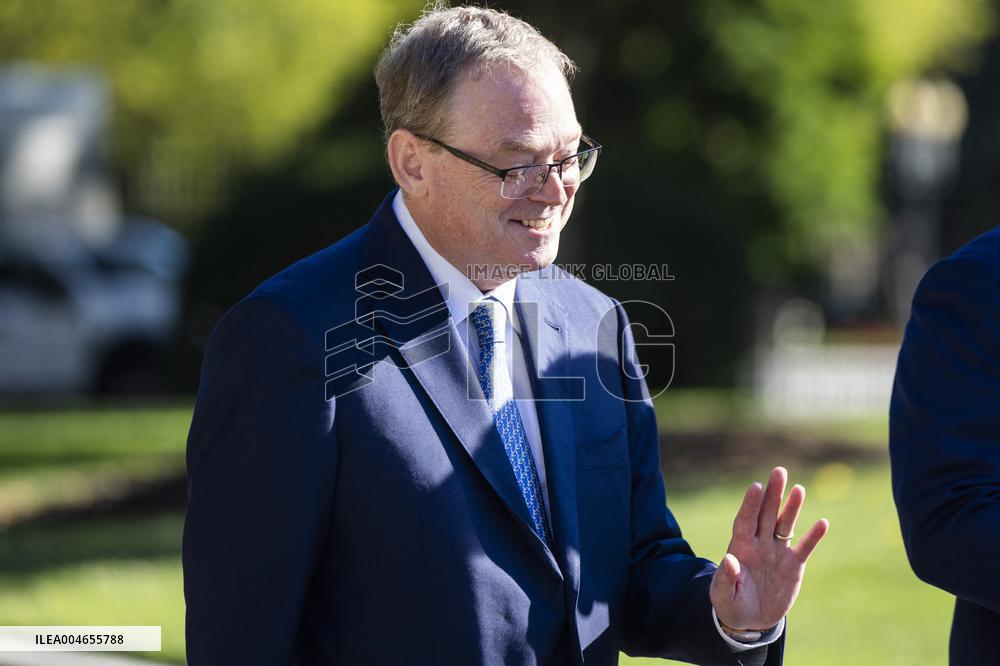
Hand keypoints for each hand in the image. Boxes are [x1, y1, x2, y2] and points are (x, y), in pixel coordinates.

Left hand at [709, 466, 828, 630]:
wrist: (751, 620)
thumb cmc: (732, 604)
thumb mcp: (724, 595)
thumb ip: (726, 578)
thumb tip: (728, 558)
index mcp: (740, 548)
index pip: (745, 521)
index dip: (750, 504)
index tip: (756, 486)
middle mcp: (759, 545)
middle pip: (766, 514)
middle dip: (773, 494)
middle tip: (779, 471)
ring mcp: (777, 553)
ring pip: (785, 525)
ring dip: (792, 508)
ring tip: (799, 488)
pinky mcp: (793, 565)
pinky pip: (805, 548)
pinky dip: (814, 536)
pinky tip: (823, 522)